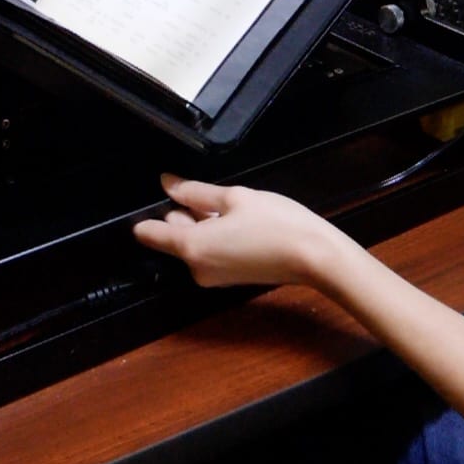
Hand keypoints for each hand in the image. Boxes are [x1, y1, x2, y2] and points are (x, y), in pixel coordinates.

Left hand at [132, 173, 355, 289]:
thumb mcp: (235, 197)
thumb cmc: (276, 223)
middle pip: (173, 236)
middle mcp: (195, 268)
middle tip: (213, 194)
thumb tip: (167, 183)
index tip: (163, 194)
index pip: (148, 234)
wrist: (315, 258)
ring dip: (203, 224)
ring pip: (193, 243)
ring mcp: (212, 277)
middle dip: (184, 214)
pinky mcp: (229, 280)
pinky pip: (210, 253)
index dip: (149, 212)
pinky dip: (216, 237)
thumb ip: (196, 191)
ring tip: (233, 207)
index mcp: (191, 246)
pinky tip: (239, 222)